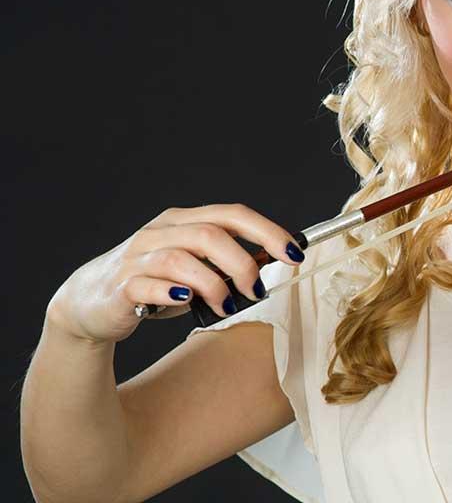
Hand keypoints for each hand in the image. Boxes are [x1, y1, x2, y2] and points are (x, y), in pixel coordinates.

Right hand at [46, 203, 304, 343]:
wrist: (89, 304)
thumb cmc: (154, 284)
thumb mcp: (194, 268)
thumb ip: (225, 263)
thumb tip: (271, 265)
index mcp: (183, 221)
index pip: (232, 214)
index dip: (267, 231)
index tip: (294, 253)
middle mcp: (160, 232)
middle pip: (210, 234)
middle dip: (243, 263)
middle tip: (256, 291)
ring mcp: (138, 257)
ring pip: (182, 259)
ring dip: (214, 284)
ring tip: (226, 305)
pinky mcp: (121, 285)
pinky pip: (150, 284)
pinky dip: (174, 293)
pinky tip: (187, 301)